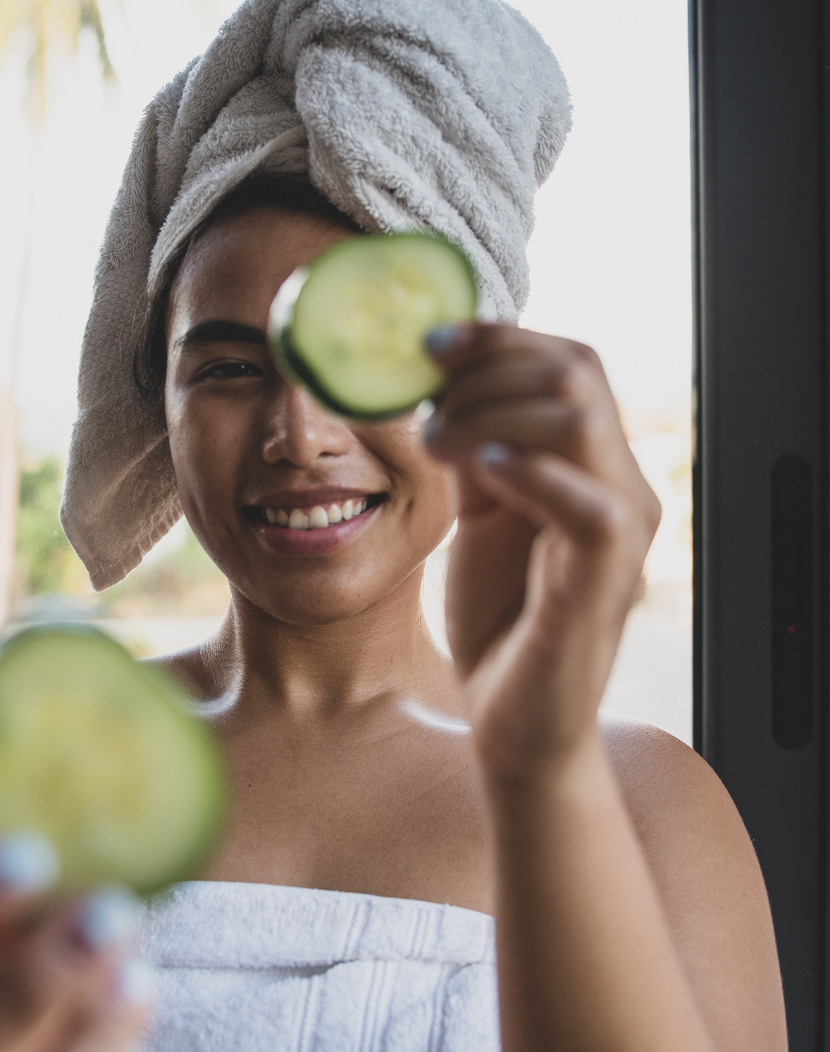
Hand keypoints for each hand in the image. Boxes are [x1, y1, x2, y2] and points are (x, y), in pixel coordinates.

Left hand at [423, 323, 660, 781]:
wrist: (515, 714)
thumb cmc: (500, 612)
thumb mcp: (480, 511)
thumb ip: (477, 448)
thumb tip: (442, 380)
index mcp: (590, 462)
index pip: (569, 361)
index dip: (501, 337)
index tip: (431, 343)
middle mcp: (620, 483)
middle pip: (576, 371)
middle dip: (486, 371)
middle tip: (429, 407)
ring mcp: (622, 528)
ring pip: (579, 420)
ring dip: (491, 414)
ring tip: (439, 445)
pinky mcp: (606, 579)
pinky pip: (590, 504)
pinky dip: (532, 473)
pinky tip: (483, 470)